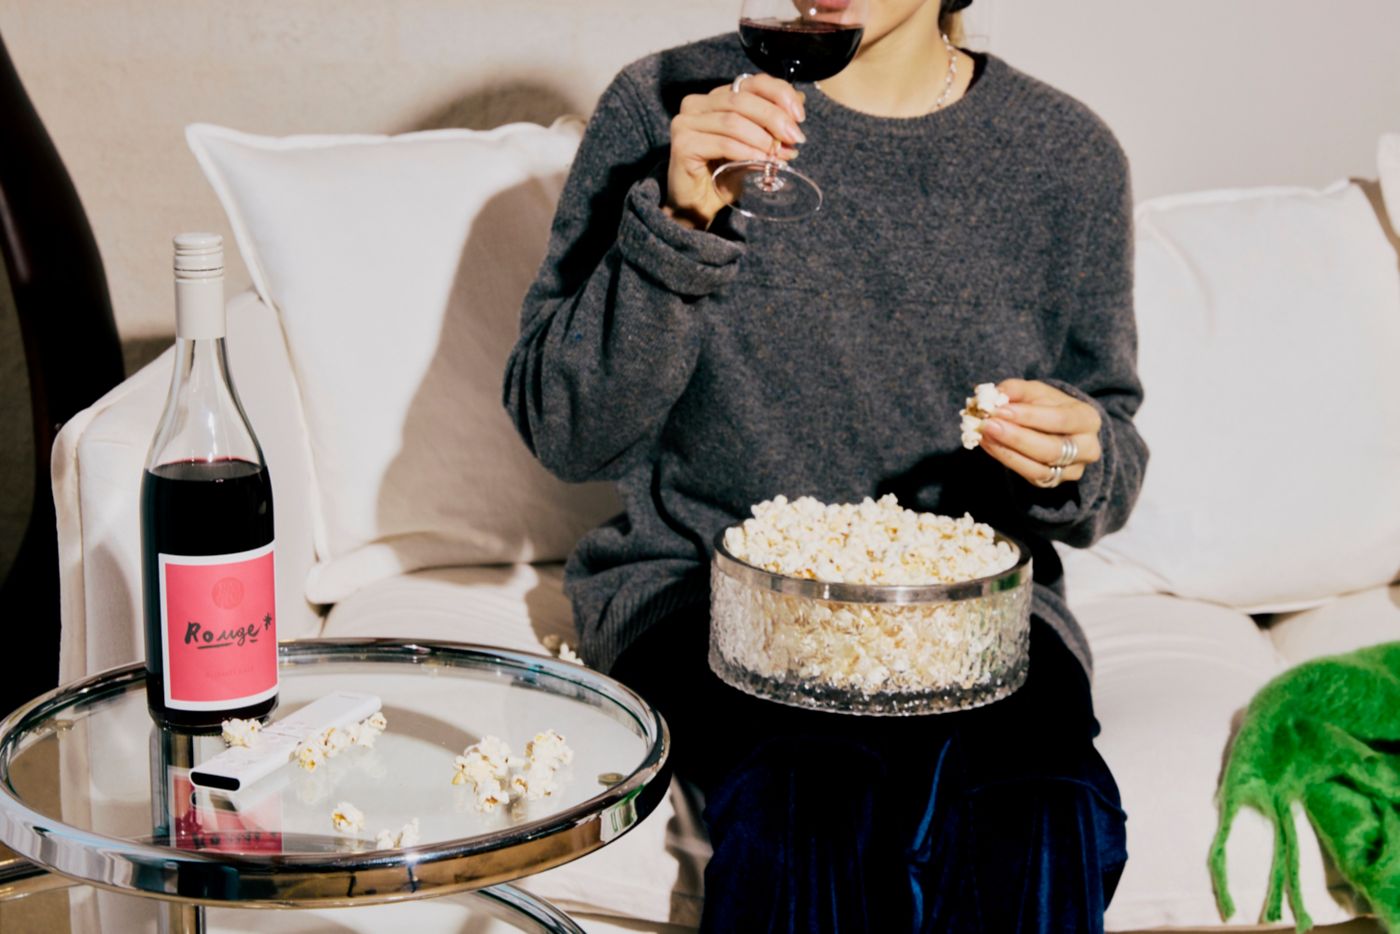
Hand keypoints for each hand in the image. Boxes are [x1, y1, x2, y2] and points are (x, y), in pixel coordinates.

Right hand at [665, 73, 805, 228]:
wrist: (697, 206)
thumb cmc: (723, 174)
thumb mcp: (754, 145)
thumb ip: (771, 123)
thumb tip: (800, 100)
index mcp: (716, 97)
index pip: (752, 82)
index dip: (779, 94)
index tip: (800, 117)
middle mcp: (697, 104)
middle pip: (743, 100)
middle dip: (774, 118)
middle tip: (795, 138)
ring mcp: (686, 122)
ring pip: (733, 121)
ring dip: (763, 139)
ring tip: (781, 155)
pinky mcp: (683, 144)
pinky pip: (724, 144)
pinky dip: (748, 152)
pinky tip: (763, 162)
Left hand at [978, 379, 1102, 487]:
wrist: (1056, 428)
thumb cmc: (1048, 405)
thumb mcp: (1036, 392)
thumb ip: (1017, 390)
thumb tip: (996, 394)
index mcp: (1087, 419)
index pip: (1061, 420)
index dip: (1030, 416)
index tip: (1000, 410)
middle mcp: (1087, 448)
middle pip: (1051, 449)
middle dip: (1016, 438)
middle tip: (987, 425)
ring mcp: (1073, 469)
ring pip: (1039, 468)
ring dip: (1006, 451)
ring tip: (983, 435)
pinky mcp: (1054, 482)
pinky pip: (1029, 475)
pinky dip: (1006, 459)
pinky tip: (988, 445)